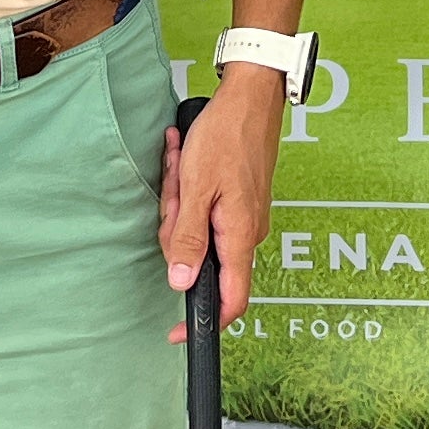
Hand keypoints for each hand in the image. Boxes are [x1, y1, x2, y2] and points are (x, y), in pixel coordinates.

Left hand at [158, 64, 285, 332]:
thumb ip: (187, 238)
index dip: (203, 323)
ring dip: (181, 200)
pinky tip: (186, 158)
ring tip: (182, 161)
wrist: (252, 95)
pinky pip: (205, 210)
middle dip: (176, 227)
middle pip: (200, 258)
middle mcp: (246, 232)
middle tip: (176, 188)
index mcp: (240, 236)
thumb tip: (180, 284)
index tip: (176, 333)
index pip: (230, 301)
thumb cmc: (226, 135)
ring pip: (198, 230)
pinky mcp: (237, 200)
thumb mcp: (197, 188)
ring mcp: (242, 216)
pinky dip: (190, 189)